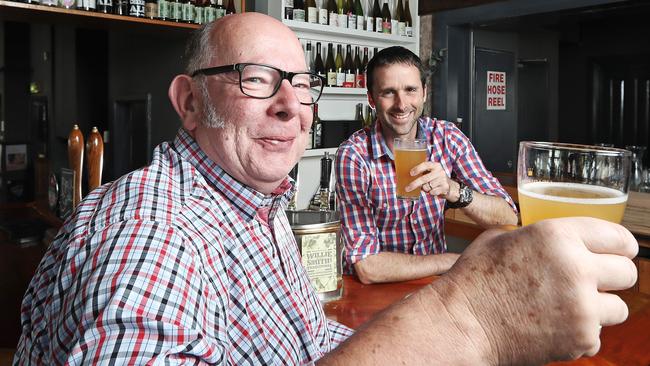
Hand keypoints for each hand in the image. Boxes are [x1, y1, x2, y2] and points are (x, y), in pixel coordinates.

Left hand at [406, 161, 456, 199]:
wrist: (450, 187)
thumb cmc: (435, 179)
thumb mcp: (431, 172)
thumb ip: (422, 172)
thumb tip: (407, 177)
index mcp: (435, 165)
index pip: (425, 165)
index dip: (417, 169)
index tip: (411, 173)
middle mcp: (440, 171)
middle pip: (424, 178)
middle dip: (414, 184)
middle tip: (407, 188)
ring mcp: (443, 179)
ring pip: (427, 187)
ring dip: (425, 189)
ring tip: (428, 187)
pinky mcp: (445, 187)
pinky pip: (432, 192)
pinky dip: (430, 192)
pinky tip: (434, 190)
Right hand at [435, 217, 637, 363]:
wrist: (463, 323)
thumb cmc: (475, 279)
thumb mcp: (500, 238)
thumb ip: (536, 235)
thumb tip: (553, 238)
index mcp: (556, 235)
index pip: (618, 237)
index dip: (620, 246)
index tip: (619, 253)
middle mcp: (576, 267)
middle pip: (627, 272)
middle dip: (612, 277)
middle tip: (591, 283)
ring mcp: (582, 306)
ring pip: (618, 308)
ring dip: (598, 308)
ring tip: (565, 308)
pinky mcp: (581, 337)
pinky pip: (597, 335)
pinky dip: (579, 333)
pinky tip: (551, 326)